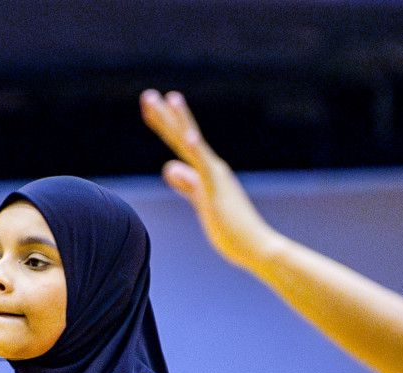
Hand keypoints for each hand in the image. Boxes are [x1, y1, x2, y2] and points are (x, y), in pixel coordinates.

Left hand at [140, 89, 273, 268]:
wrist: (255, 246)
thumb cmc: (230, 229)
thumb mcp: (201, 201)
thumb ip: (187, 184)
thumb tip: (170, 167)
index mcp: (206, 170)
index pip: (179, 142)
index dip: (163, 124)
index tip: (148, 107)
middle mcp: (211, 166)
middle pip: (182, 136)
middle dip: (164, 116)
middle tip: (147, 96)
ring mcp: (215, 176)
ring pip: (193, 143)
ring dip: (181, 120)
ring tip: (170, 98)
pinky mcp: (217, 190)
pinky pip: (205, 168)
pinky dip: (197, 151)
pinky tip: (189, 137)